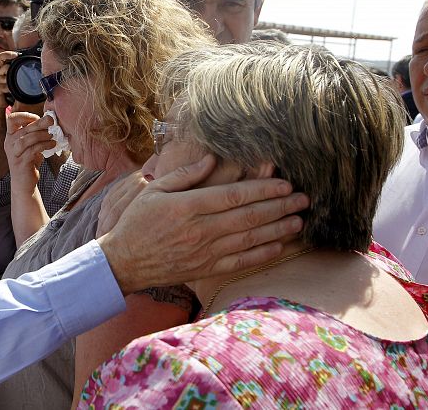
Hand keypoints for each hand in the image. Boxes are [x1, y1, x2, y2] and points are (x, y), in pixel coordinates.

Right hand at [0, 51, 17, 111]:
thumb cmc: (5, 87)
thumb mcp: (9, 76)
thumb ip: (14, 70)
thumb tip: (29, 64)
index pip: (0, 56)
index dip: (8, 54)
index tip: (17, 54)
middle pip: (5, 66)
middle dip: (12, 69)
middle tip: (20, 71)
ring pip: (6, 77)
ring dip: (13, 80)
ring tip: (18, 83)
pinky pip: (6, 87)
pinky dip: (11, 88)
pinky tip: (14, 90)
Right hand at [4, 112, 54, 192]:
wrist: (24, 183)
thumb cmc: (29, 161)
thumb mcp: (31, 144)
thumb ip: (35, 132)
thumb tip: (49, 119)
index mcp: (11, 135)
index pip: (12, 118)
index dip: (25, 115)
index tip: (38, 118)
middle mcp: (9, 143)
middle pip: (23, 128)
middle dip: (39, 123)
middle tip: (51, 121)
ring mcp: (14, 153)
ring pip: (26, 139)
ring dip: (41, 135)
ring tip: (52, 136)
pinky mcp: (20, 162)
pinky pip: (32, 150)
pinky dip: (44, 145)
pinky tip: (52, 145)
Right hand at [97, 154, 308, 294]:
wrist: (124, 262)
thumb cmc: (137, 222)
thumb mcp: (154, 190)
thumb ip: (185, 175)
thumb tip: (211, 158)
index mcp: (188, 207)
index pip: (234, 196)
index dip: (263, 189)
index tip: (285, 184)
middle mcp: (200, 230)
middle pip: (249, 217)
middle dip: (280, 207)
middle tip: (303, 199)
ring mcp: (205, 252)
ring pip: (250, 239)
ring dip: (278, 229)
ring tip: (299, 220)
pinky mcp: (206, 269)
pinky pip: (241, 261)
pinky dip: (263, 254)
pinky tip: (280, 246)